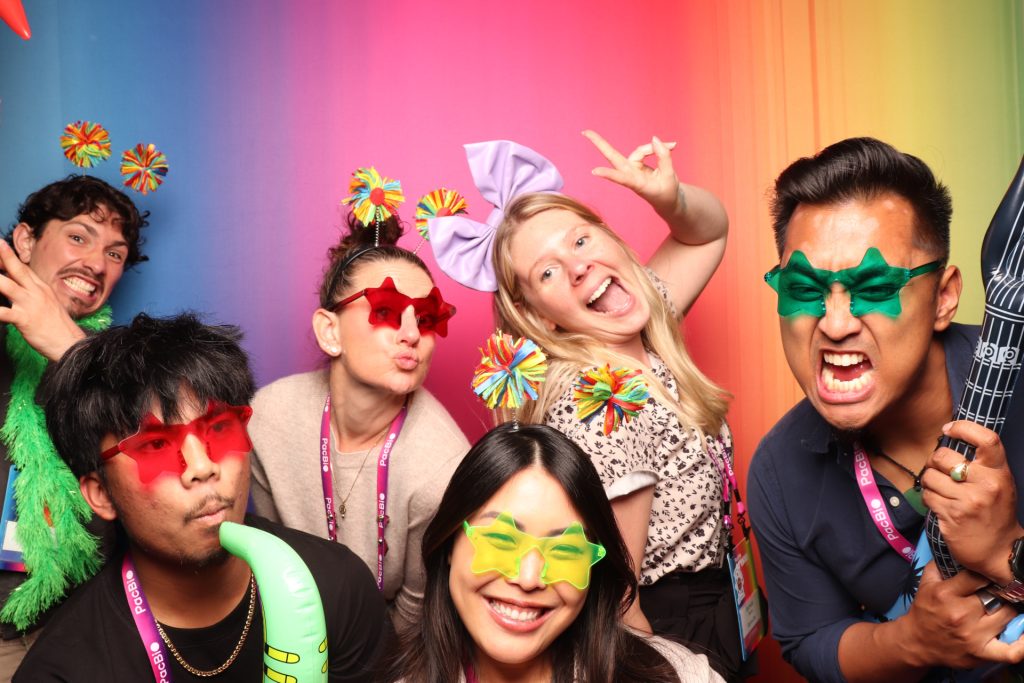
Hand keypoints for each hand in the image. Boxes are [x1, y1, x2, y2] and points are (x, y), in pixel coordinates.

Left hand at [0, 240, 84, 360]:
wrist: (70, 344)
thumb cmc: (57, 327)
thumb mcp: (49, 304)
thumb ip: (33, 294)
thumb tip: (17, 288)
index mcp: (42, 288)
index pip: (23, 268)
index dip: (9, 258)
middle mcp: (36, 293)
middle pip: (17, 270)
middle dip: (4, 257)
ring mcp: (31, 305)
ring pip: (8, 286)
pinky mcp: (25, 319)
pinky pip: (4, 313)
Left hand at [583, 130, 681, 217]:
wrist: (668, 200)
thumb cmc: (667, 192)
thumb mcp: (670, 176)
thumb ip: (663, 156)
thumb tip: (655, 138)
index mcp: (637, 184)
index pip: (621, 178)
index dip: (609, 174)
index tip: (594, 172)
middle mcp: (631, 175)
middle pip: (613, 157)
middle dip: (600, 143)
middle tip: (585, 132)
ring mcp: (632, 168)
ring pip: (640, 150)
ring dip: (655, 148)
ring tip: (673, 146)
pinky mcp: (637, 164)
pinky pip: (645, 150)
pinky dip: (657, 148)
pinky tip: (672, 146)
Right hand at [898, 562, 1023, 668]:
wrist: (918, 643)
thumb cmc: (924, 611)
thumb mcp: (925, 584)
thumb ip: (939, 565)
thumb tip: (957, 551)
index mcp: (946, 594)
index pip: (978, 576)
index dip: (987, 573)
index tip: (989, 574)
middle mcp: (960, 614)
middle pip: (996, 596)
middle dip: (998, 593)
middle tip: (995, 593)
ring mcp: (973, 635)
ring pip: (1007, 616)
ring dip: (1007, 610)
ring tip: (1001, 608)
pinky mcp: (981, 654)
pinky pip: (1011, 652)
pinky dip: (1023, 644)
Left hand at [922, 420, 1021, 582]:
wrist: (999, 550)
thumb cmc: (995, 513)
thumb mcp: (998, 483)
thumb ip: (980, 464)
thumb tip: (949, 439)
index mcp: (999, 472)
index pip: (987, 439)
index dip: (964, 427)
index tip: (948, 429)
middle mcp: (986, 484)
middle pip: (943, 456)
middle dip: (933, 461)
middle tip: (937, 469)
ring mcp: (969, 500)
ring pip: (930, 477)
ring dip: (929, 483)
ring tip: (939, 491)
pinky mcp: (952, 515)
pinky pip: (927, 496)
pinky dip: (928, 498)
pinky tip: (938, 504)